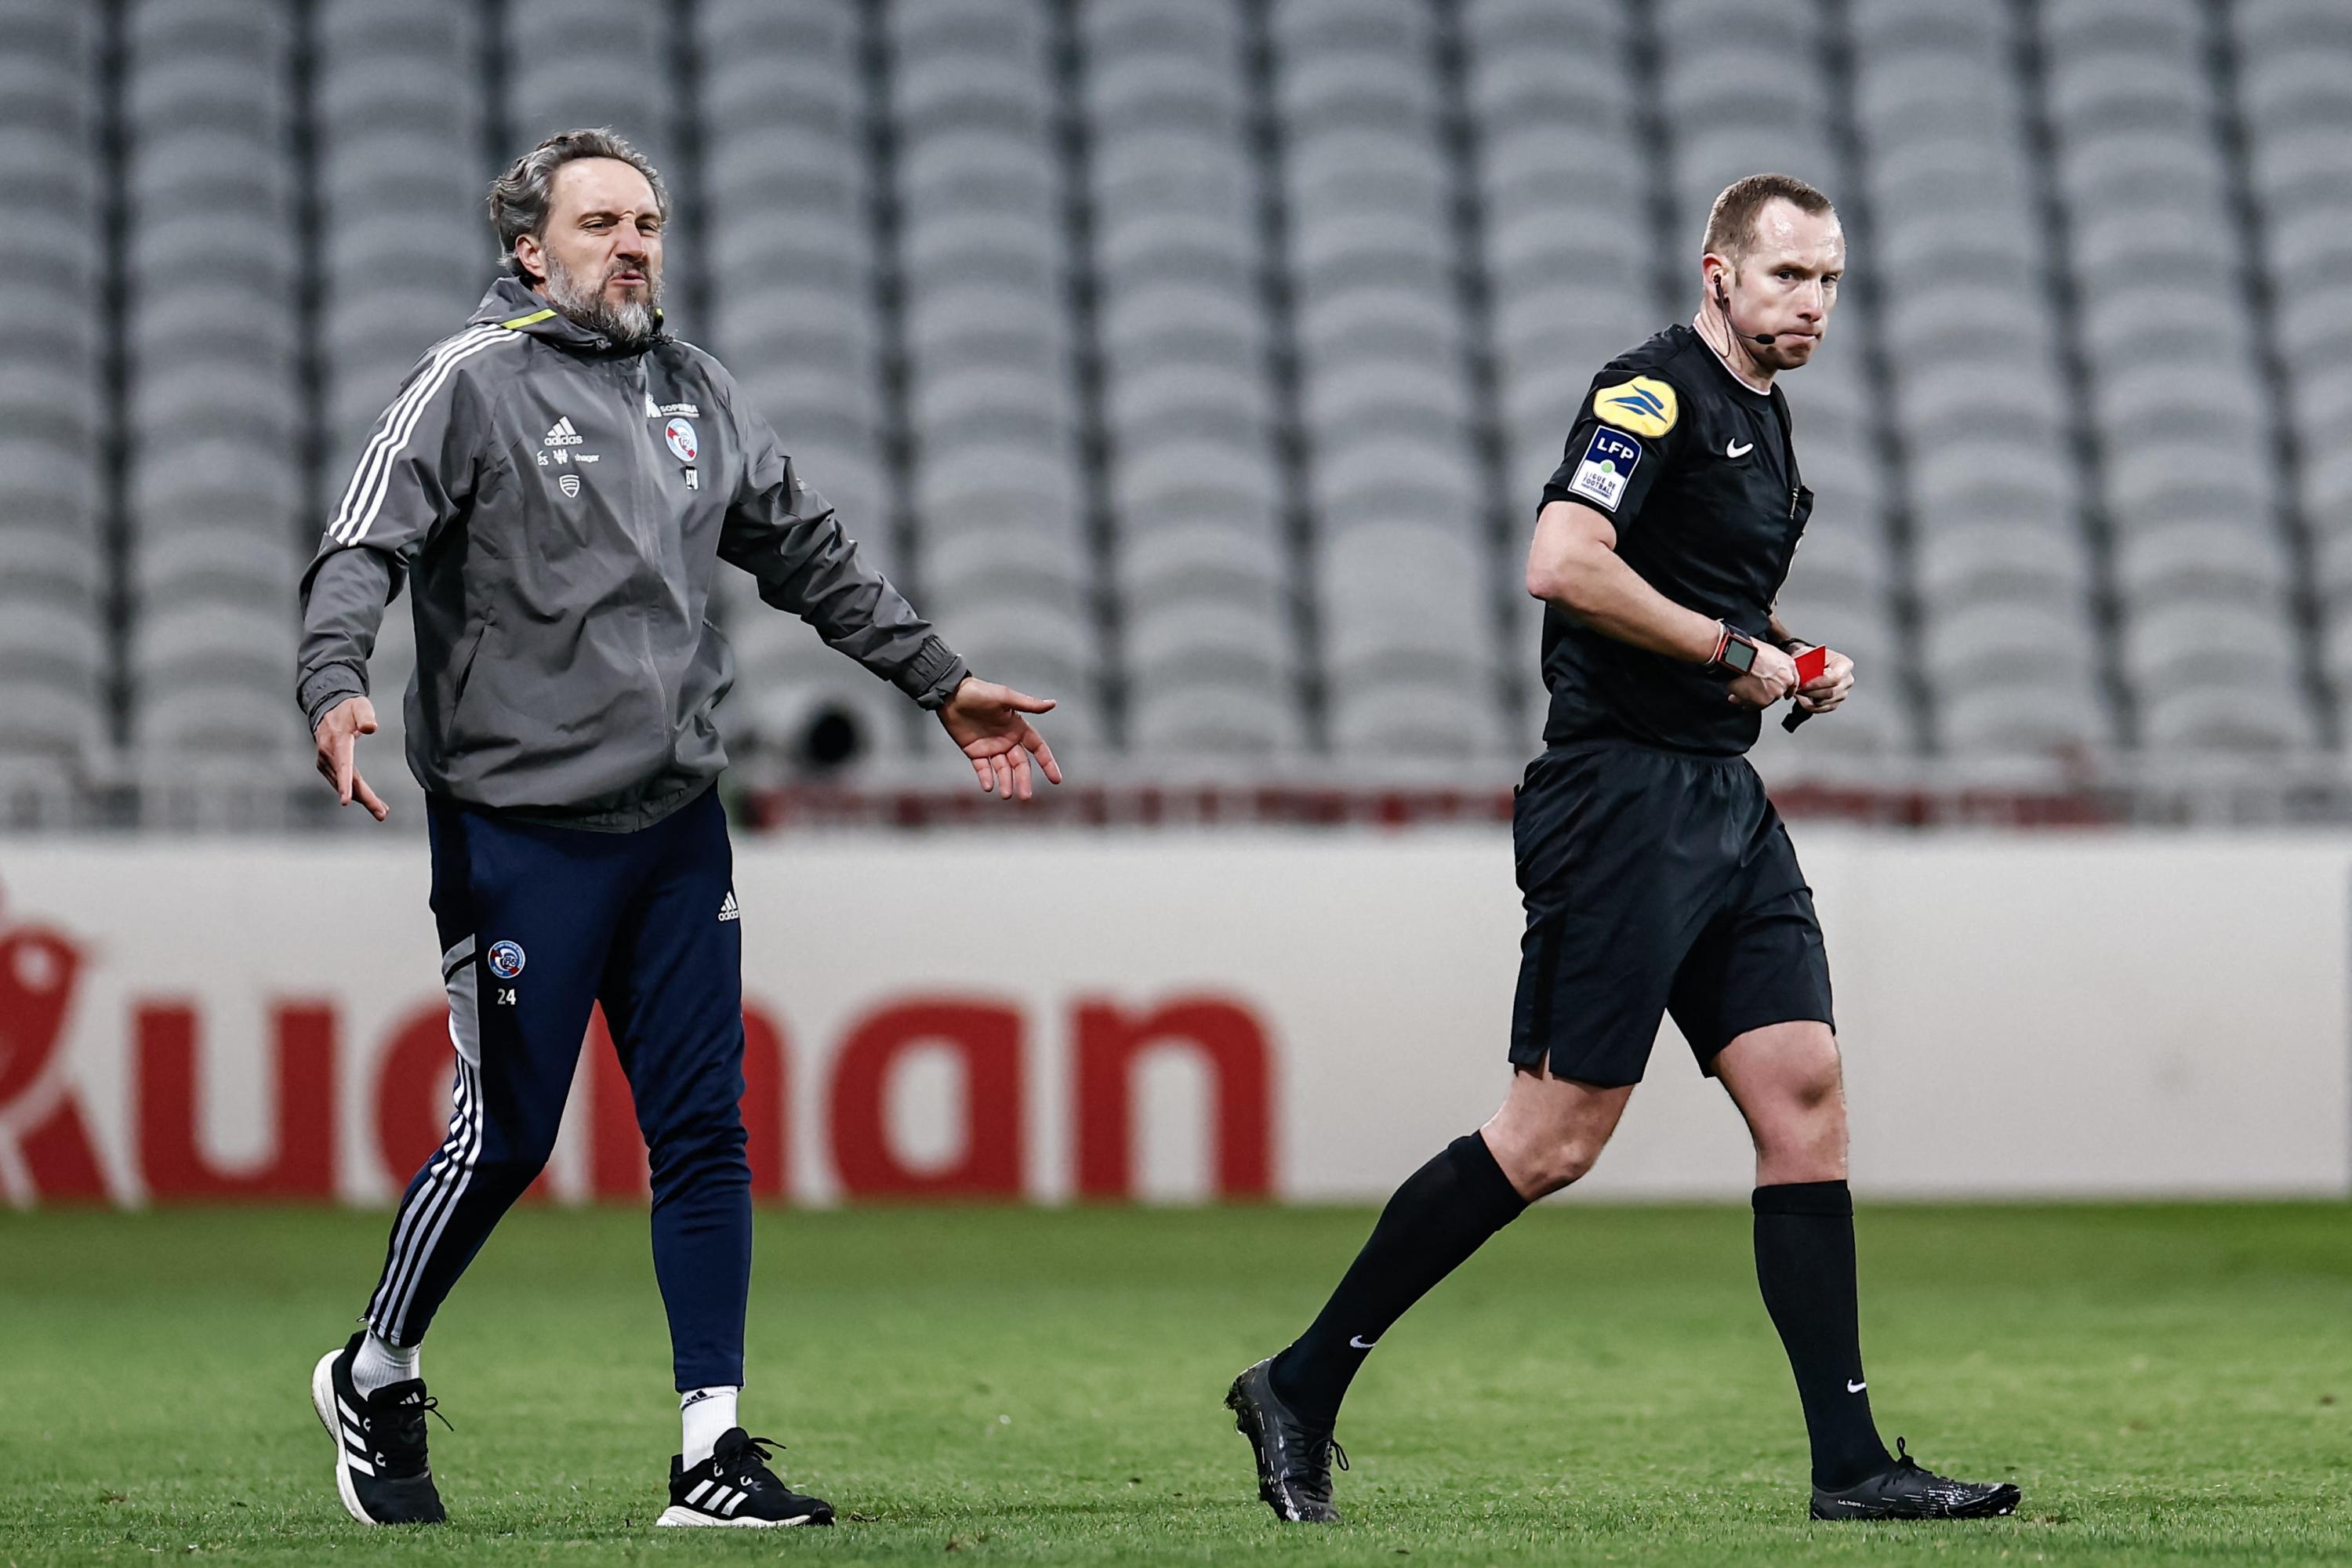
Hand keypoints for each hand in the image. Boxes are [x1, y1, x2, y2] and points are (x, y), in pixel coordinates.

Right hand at [313, 696, 389, 820]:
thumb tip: (371, 728)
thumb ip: (366, 716)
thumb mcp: (360, 706)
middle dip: (364, 798)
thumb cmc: (349, 708)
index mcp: (337, 741)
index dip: (345, 784)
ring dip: (362, 798)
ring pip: (344, 784)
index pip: (343, 765)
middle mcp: (328, 754)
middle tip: (382, 813)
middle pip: (347, 781)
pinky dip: (354, 792)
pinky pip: (341, 781)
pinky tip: (367, 799)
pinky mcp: (326, 765)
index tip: (346, 801)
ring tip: (381, 810)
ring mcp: (325, 761)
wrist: (329, 708)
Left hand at [937, 677, 1062, 802]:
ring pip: (1002, 769)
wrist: (951, 695)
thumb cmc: (980, 692)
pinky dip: (986, 778)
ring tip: (1006, 795)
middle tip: (1025, 796)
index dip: (1047, 763)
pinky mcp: (974, 752)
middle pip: (1020, 764)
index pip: (1038, 748)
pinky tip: (988, 787)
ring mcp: (991, 747)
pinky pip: (982, 768)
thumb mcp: (1005, 697)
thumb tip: (1053, 704)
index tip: (1056, 780)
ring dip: (1006, 782)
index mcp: (1018, 728)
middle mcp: (1007, 740)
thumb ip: (1028, 704)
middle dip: (1023, 780)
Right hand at [1725, 641, 1798, 709]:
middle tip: (1752, 687)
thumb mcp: (1768, 651)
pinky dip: (1743, 701)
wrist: (1737, 656)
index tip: (1786, 694)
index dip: (1788, 689)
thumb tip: (1766, 672)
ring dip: (1753, 696)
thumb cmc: (1749, 650)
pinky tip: (1735, 695)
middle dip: (1766, 691)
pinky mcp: (1764, 701)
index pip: (1793, 682)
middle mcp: (1785, 680)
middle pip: (1778, 691)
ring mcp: (1776, 691)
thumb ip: (1773, 665)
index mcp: (1789, 666)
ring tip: (1739, 689)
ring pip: (1765, 699)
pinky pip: (1753, 705)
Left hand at [1792, 646, 1854, 715]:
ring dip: (1808, 699)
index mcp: (1844, 664)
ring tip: (1798, 692)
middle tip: (1797, 689)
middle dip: (1811, 692)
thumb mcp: (1808, 654)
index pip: (1835, 678)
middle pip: (1831, 692)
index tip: (1804, 684)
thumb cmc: (1811, 657)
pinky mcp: (1835, 702)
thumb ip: (1807, 665)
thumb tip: (1802, 676)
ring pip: (1825, 702)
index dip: (1818, 683)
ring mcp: (1842, 693)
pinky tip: (1802, 698)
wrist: (1810, 663)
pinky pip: (1822, 709)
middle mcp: (1847, 679)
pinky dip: (1809, 705)